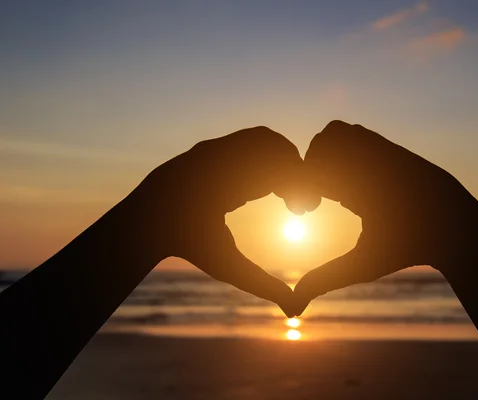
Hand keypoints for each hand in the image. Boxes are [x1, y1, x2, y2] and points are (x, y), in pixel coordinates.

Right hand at [125, 127, 309, 316]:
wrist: (149, 232)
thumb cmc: (190, 246)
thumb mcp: (234, 268)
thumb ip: (264, 284)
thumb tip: (293, 310)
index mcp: (241, 185)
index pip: (281, 168)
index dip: (298, 183)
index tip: (303, 210)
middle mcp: (233, 165)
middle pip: (278, 148)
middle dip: (295, 170)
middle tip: (301, 205)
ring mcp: (218, 154)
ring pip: (263, 138)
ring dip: (279, 162)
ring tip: (284, 197)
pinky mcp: (205, 150)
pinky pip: (241, 142)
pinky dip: (258, 158)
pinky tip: (262, 189)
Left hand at [294, 121, 477, 313]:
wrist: (450, 232)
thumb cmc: (406, 248)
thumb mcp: (360, 264)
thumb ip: (327, 277)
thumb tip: (294, 306)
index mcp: (350, 191)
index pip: (311, 171)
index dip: (299, 186)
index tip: (304, 210)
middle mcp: (359, 169)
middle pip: (315, 148)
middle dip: (306, 169)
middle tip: (312, 200)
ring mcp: (373, 155)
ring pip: (330, 134)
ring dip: (324, 157)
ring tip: (332, 189)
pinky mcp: (387, 147)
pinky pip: (351, 131)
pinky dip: (342, 151)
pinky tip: (351, 181)